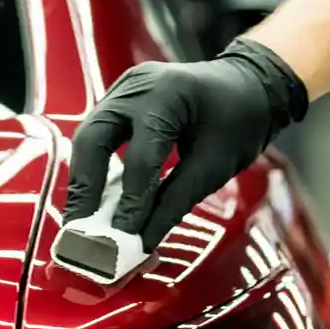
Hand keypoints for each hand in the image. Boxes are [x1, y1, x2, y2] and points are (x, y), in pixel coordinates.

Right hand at [65, 37, 308, 249]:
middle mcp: (136, 87)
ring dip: (84, 180)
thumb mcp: (215, 166)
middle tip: (80, 228)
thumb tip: (143, 243)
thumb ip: (174, 203)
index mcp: (168, 95)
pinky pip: (98, 135)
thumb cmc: (241, 121)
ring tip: (81, 220)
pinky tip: (94, 198)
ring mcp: (123, 90)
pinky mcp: (119, 100)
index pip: (140, 156)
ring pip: (88, 137)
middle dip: (85, 188)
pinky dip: (94, 168)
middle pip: (93, 138)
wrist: (249, 85)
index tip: (122, 240)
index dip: (130, 201)